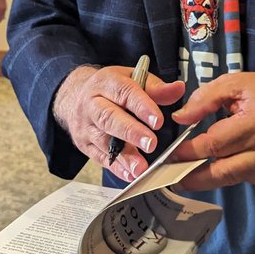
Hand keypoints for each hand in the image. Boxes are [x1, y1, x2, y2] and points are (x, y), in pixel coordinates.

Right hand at [53, 64, 185, 181]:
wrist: (76, 96)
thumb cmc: (109, 89)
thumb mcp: (131, 79)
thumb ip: (156, 88)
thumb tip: (178, 89)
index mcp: (106, 83)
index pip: (124, 92)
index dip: (142, 107)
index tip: (158, 121)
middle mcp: (92, 104)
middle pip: (109, 118)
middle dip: (131, 132)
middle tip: (151, 144)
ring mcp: (85, 125)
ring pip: (103, 141)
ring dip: (124, 156)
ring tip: (141, 167)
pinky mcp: (84, 144)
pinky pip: (99, 157)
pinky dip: (116, 167)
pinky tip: (130, 174)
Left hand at [169, 71, 254, 189]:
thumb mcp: (235, 83)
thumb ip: (204, 99)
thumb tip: (180, 119)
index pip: (214, 144)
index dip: (189, 152)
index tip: (172, 156)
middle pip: (223, 172)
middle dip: (196, 177)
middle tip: (177, 179)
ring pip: (236, 178)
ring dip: (218, 173)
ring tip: (200, 169)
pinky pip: (253, 178)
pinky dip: (240, 171)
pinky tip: (236, 159)